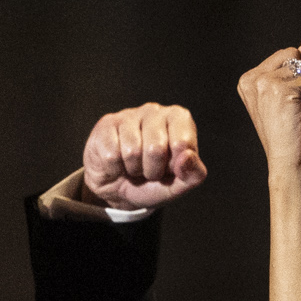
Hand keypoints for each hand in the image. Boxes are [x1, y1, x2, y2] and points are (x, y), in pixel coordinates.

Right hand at [79, 102, 206, 212]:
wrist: (119, 190)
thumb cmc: (153, 182)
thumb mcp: (180, 185)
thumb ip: (194, 174)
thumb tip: (187, 157)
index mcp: (179, 118)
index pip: (183, 143)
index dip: (175, 165)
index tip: (170, 167)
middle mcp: (155, 111)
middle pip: (156, 148)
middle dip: (152, 171)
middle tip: (149, 170)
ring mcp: (128, 114)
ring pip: (132, 151)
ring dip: (133, 170)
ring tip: (133, 166)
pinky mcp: (106, 124)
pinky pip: (111, 155)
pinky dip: (115, 168)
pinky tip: (117, 162)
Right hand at [237, 41, 300, 171]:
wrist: (289, 158)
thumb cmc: (293, 130)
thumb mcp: (297, 92)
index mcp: (250, 79)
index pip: (285, 54)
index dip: (298, 73)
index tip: (289, 99)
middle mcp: (253, 79)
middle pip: (293, 54)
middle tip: (296, 103)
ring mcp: (264, 83)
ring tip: (298, 109)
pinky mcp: (280, 90)